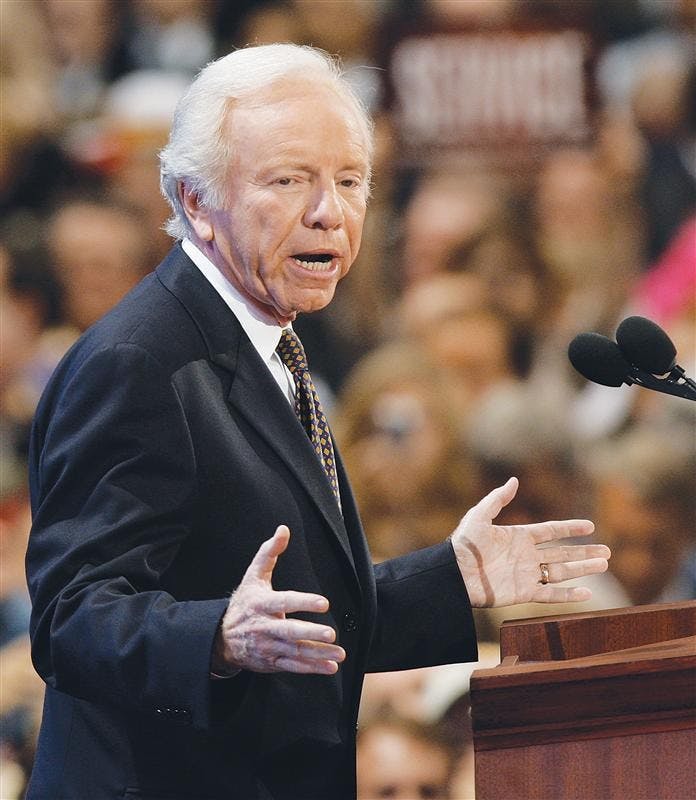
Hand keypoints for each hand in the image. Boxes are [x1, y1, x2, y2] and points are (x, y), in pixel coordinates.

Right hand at [212, 525, 344, 674]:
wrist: (220, 638)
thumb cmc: (244, 603)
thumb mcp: (253, 576)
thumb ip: (269, 552)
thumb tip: (283, 529)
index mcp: (261, 604)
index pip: (284, 601)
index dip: (303, 602)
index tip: (323, 603)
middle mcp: (264, 627)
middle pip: (289, 631)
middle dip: (310, 633)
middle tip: (331, 634)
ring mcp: (268, 646)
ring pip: (295, 651)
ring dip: (318, 654)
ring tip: (339, 654)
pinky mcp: (271, 662)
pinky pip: (293, 666)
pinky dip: (312, 668)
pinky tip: (330, 667)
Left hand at [451, 478, 609, 606]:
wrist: (455, 574)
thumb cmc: (464, 545)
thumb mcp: (479, 516)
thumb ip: (498, 499)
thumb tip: (513, 480)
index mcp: (518, 537)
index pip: (551, 531)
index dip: (570, 528)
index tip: (590, 526)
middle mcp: (526, 556)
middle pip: (562, 553)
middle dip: (584, 552)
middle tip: (607, 552)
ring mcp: (526, 575)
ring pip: (561, 572)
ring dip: (582, 569)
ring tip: (604, 565)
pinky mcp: (523, 593)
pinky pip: (550, 593)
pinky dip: (569, 595)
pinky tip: (587, 592)